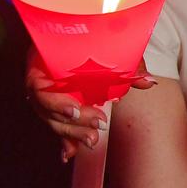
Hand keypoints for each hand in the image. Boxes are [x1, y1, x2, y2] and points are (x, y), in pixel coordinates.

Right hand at [25, 47, 156, 161]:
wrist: (91, 34)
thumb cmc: (96, 37)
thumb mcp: (113, 46)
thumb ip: (129, 64)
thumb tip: (148, 82)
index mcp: (44, 58)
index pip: (38, 85)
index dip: (55, 102)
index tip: (75, 110)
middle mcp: (41, 77)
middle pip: (47, 107)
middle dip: (71, 122)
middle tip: (96, 128)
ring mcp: (46, 92)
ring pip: (51, 118)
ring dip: (71, 133)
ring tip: (92, 140)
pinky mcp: (56, 104)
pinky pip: (57, 123)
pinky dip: (64, 139)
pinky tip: (68, 153)